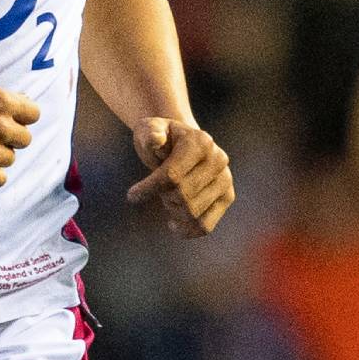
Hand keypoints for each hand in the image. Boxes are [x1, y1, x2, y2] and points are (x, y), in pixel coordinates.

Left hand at [125, 118, 233, 236]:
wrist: (179, 144)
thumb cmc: (160, 137)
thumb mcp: (148, 129)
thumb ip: (149, 133)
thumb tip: (155, 140)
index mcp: (200, 141)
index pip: (173, 176)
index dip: (149, 188)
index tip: (132, 196)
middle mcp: (219, 159)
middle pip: (182, 196)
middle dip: (163, 196)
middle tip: (158, 187)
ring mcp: (225, 179)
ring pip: (193, 213)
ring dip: (172, 209)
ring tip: (168, 195)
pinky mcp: (226, 197)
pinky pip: (206, 225)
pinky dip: (187, 230)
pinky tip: (172, 224)